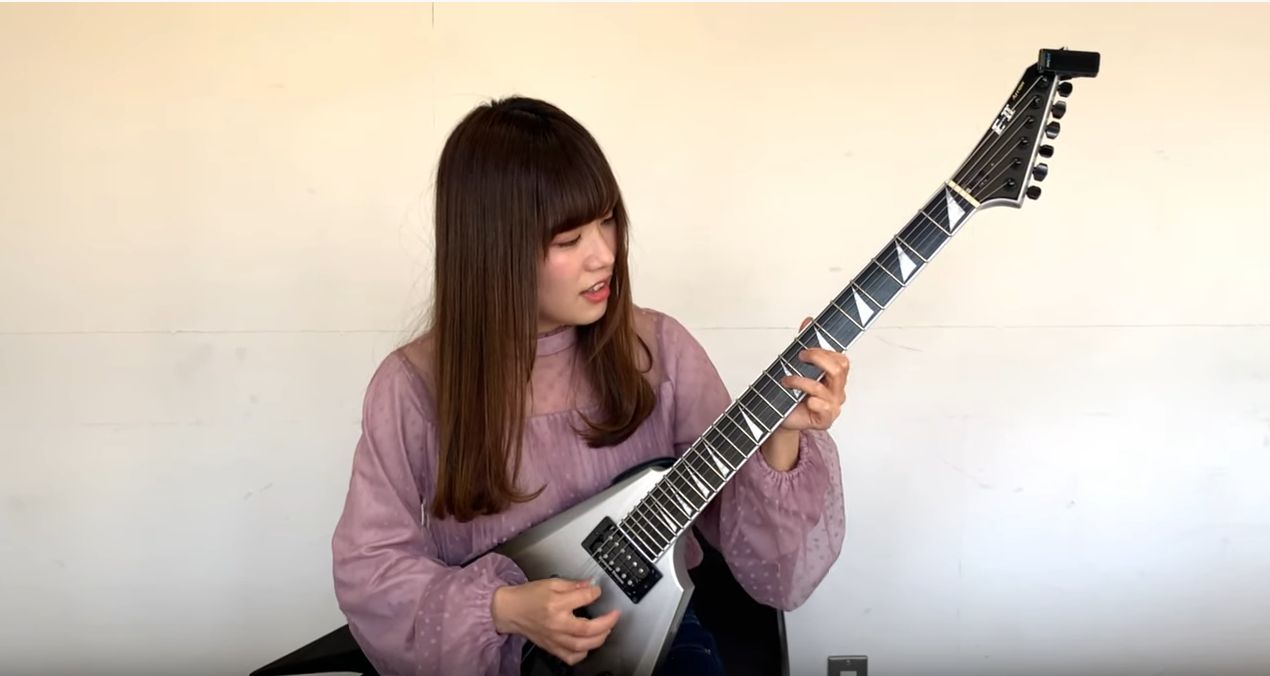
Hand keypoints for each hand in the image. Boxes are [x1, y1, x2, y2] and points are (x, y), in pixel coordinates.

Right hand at [491, 578, 619, 665]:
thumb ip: (572, 585)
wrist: (510, 610)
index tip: (598, 591)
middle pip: (587, 628)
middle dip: (606, 622)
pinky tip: (587, 646)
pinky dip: (582, 654)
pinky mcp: (551, 647)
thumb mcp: (551, 583)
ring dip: (599, 639)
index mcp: (556, 604)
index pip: (583, 598)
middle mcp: (556, 623)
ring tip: (606, 630)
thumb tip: (590, 586)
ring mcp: (554, 638)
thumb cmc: (528, 596)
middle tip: (614, 615)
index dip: (595, 593)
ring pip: (581, 646)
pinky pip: (569, 657)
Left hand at [779, 316, 849, 432]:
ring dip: (801, 381)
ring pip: (823, 388)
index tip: (804, 350)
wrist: (784, 418)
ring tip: (787, 381)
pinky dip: (814, 402)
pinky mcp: (825, 419)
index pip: (841, 360)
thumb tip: (808, 321)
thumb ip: (805, 343)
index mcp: (834, 377)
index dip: (824, 352)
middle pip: (839, 370)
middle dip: (818, 360)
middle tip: (800, 358)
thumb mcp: (797, 366)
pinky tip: (805, 401)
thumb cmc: (793, 393)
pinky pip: (825, 409)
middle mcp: (837, 390)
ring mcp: (833, 406)